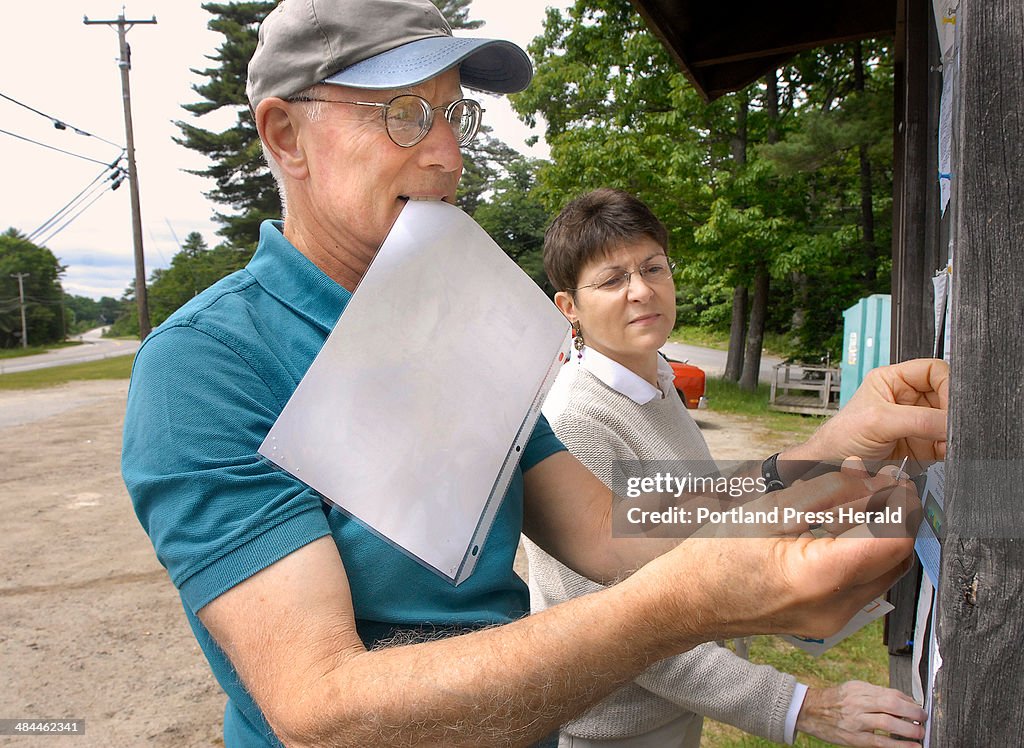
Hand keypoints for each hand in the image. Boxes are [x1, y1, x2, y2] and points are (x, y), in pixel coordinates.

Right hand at [658, 466, 916, 642]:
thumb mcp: (767, 511)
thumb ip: (824, 492)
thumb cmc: (711, 559)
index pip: (893, 540)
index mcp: (819, 577)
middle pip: (897, 558)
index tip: (893, 478)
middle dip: (895, 516)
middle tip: (878, 483)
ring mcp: (833, 621)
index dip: (901, 504)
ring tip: (858, 500)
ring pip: (884, 573)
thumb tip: (866, 474)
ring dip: (882, 535)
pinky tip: (841, 528)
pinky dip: (863, 554)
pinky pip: (863, 585)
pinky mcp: (827, 621)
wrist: (684, 603)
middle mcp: (835, 608)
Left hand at [789, 358, 948, 470]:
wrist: (833, 468)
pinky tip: (943, 451)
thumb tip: (951, 422)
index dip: (947, 383)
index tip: (953, 402)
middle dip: (952, 411)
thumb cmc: (841, 437)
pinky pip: (948, 443)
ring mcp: (918, 423)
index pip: (934, 370)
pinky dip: (951, 448)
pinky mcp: (924, 445)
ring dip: (952, 432)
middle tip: (952, 424)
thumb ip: (917, 419)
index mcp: (894, 380)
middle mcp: (909, 399)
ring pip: (950, 421)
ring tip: (945, 441)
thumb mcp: (878, 421)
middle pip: (947, 396)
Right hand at [797, 681, 926, 746]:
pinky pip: (880, 743)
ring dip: (909, 730)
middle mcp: (858, 702)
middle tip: (924, 720)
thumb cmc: (835, 700)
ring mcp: (856, 721)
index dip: (910, 701)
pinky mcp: (854, 738)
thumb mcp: (854, 688)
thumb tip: (904, 700)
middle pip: (892, 705)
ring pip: (888, 723)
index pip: (891, 693)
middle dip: (913, 713)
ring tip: (920, 733)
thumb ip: (876, 693)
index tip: (919, 708)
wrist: (810, 710)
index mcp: (860, 689)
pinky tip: (911, 747)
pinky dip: (899, 745)